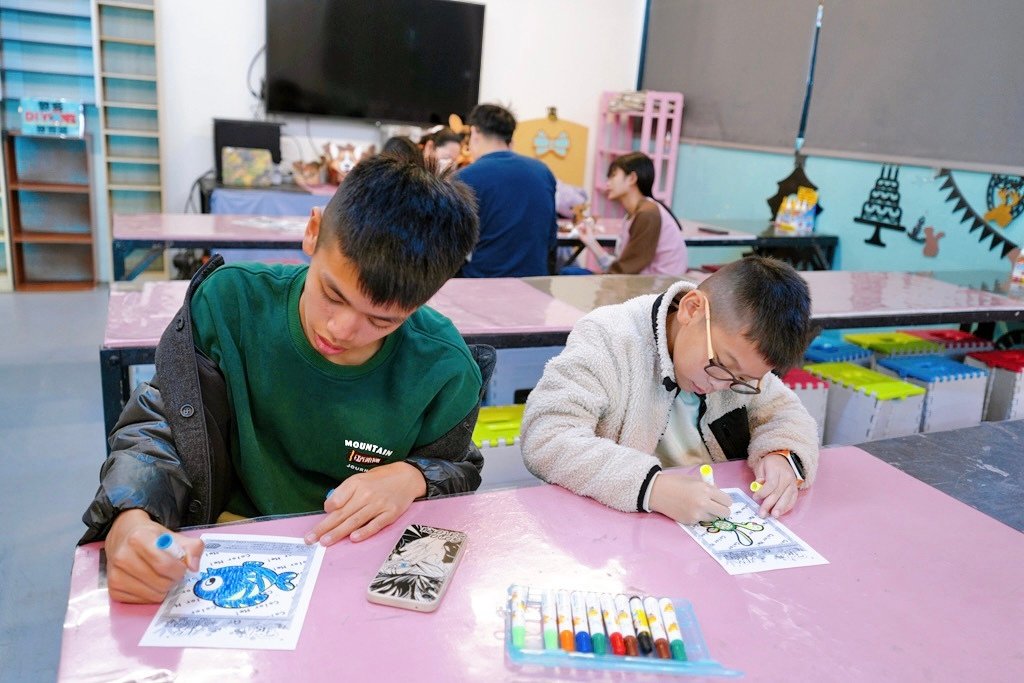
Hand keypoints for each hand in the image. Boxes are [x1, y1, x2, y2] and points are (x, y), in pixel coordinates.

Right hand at [105, 509, 202, 603]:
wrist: (124, 537)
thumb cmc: (151, 538)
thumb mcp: (173, 536)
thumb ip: (192, 548)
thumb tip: (194, 567)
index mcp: (138, 539)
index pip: (165, 565)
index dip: (179, 570)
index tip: (182, 567)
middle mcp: (122, 557)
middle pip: (161, 582)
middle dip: (173, 580)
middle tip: (172, 573)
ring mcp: (115, 575)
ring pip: (153, 595)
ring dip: (164, 589)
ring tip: (161, 576)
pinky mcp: (113, 590)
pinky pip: (142, 601)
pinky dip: (152, 595)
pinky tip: (149, 582)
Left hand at [307, 462, 426, 545]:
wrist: (408, 476)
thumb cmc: (381, 479)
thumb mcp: (360, 478)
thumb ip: (344, 491)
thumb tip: (330, 507)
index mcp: (357, 483)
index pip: (337, 500)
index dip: (326, 512)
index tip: (317, 523)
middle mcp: (366, 494)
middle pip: (342, 514)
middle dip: (325, 527)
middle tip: (311, 539)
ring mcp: (379, 505)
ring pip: (355, 521)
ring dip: (339, 532)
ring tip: (325, 541)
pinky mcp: (390, 514)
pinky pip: (375, 524)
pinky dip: (364, 531)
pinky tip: (353, 538)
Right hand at [648, 472, 731, 524]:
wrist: (657, 491)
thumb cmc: (676, 482)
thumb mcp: (695, 480)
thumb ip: (709, 488)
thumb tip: (720, 497)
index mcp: (706, 490)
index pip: (727, 500)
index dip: (725, 500)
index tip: (722, 500)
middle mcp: (703, 503)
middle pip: (725, 513)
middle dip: (723, 510)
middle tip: (717, 507)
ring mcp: (697, 514)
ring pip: (714, 518)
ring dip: (711, 514)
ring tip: (700, 507)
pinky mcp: (690, 521)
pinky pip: (702, 521)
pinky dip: (699, 516)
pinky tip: (689, 509)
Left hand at [751, 453, 799, 517]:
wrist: (783, 460)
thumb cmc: (770, 464)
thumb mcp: (761, 465)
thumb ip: (759, 477)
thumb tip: (758, 486)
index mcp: (776, 470)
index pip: (771, 484)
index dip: (763, 492)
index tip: (755, 498)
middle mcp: (787, 478)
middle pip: (778, 493)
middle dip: (769, 504)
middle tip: (762, 513)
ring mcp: (792, 484)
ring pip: (786, 498)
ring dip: (779, 508)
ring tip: (773, 515)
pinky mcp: (795, 490)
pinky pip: (792, 500)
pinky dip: (786, 508)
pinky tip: (780, 513)